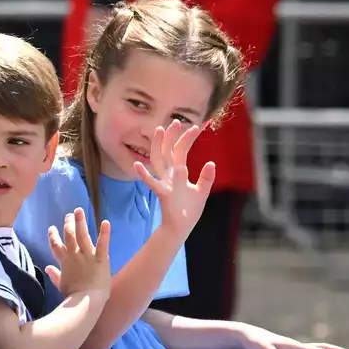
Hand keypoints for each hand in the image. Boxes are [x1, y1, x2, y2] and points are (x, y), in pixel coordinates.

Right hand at [45, 208, 111, 298]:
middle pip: (69, 236)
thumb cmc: (73, 296)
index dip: (53, 236)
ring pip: (82, 235)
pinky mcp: (100, 259)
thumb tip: (47, 268)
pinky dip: (104, 233)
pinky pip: (102, 244)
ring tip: (79, 210)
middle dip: (68, 224)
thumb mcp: (61, 285)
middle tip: (69, 215)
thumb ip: (54, 275)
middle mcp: (74, 255)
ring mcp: (87, 256)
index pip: (56, 246)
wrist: (86, 302)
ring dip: (80, 222)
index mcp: (64, 262)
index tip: (52, 228)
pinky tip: (106, 222)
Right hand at [134, 120, 214, 237]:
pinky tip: (137, 165)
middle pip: (168, 151)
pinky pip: (152, 183)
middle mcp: (170, 175)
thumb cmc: (188, 211)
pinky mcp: (163, 193)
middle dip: (172, 136)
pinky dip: (144, 175)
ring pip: (159, 160)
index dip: (188, 138)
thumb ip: (206, 178)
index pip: (182, 151)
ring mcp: (165, 182)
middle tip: (176, 121)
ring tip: (159, 130)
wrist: (181, 228)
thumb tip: (211, 163)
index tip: (197, 125)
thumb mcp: (201, 192)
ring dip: (158, 146)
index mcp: (178, 173)